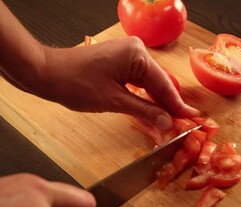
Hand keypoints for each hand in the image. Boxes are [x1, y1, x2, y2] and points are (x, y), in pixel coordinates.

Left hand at [25, 37, 198, 129]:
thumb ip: (144, 111)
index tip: (192, 119)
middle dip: (170, 104)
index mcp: (137, 55)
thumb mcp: (114, 101)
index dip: (178, 105)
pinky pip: (139, 81)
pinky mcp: (119, 62)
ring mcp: (127, 54)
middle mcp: (136, 50)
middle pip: (160, 82)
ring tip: (172, 120)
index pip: (164, 84)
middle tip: (184, 123)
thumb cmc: (75, 84)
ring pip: (150, 82)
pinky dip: (145, 96)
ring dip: (158, 102)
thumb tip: (167, 122)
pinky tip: (154, 110)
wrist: (47, 74)